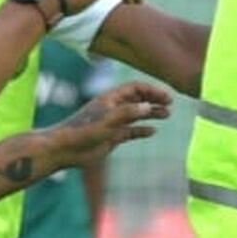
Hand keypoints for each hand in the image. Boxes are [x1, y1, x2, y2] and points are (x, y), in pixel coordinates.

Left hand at [45, 81, 169, 167]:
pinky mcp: (112, 137)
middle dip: (154, 99)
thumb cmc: (83, 131)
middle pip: (137, 99)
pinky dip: (142, 130)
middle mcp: (113, 108)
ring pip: (136, 115)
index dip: (151, 90)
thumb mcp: (107, 120)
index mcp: (110, 99)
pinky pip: (131, 131)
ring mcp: (113, 123)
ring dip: (151, 113)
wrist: (66, 149)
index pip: (135, 88)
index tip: (166, 97)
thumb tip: (148, 107)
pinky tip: (152, 132)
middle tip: (170, 104)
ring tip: (166, 115)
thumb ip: (128, 113)